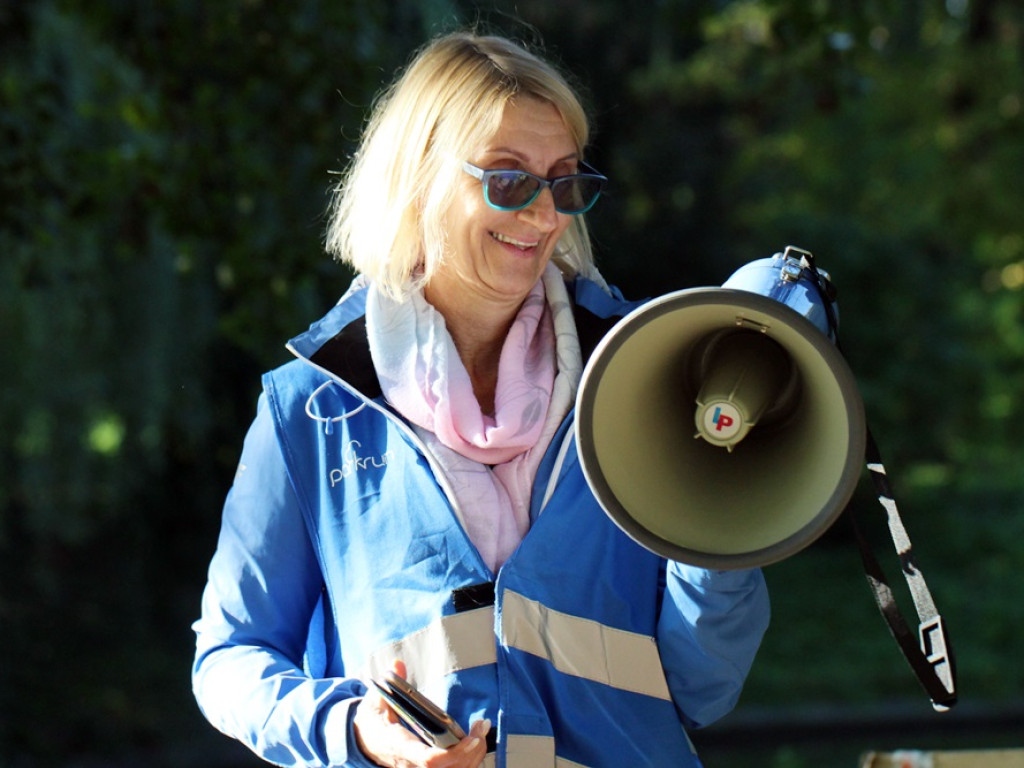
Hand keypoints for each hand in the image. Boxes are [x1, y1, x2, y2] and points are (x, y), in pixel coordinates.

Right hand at [354, 661, 489, 767]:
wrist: (363, 742)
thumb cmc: (373, 721)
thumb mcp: (375, 701)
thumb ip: (390, 684)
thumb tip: (397, 663)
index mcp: (399, 746)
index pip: (429, 759)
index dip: (452, 753)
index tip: (471, 738)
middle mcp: (411, 764)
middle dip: (471, 751)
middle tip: (482, 726)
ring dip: (474, 754)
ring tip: (481, 729)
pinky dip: (469, 758)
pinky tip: (475, 740)